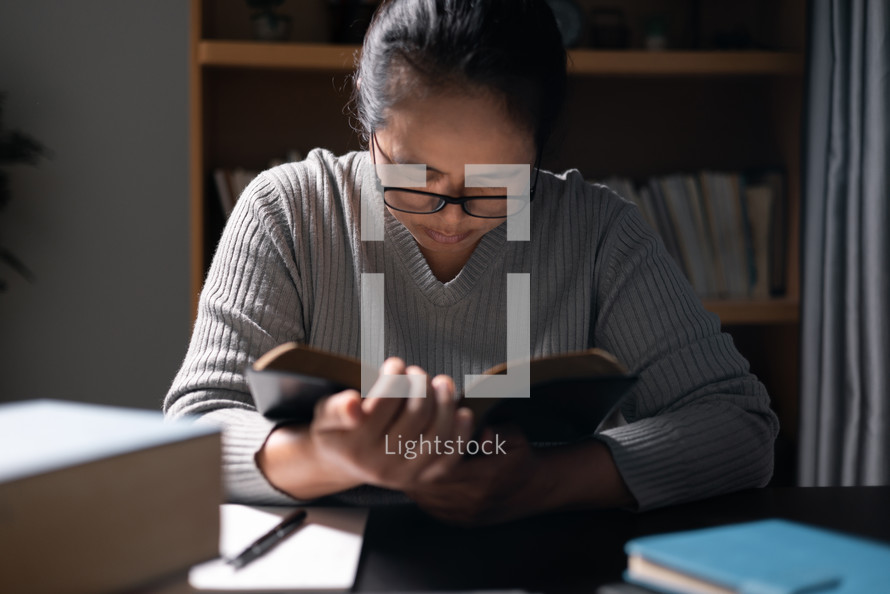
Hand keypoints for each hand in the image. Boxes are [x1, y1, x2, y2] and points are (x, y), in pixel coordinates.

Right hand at [307, 357, 473, 490]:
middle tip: (417, 372)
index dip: (395, 377)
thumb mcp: (325, 415)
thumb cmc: (338, 428)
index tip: (395, 364)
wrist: (343, 462)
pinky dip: (461, 435)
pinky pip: (449, 459)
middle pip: (416, 416)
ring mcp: (404, 475)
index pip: (385, 403)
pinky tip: (463, 413)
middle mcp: (380, 465)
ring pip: (437, 437)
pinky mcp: (422, 479)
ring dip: (445, 404)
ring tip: (441, 383)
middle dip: (421, 385)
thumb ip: (337, 408)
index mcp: (355, 445)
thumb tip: (353, 403)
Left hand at [402, 424, 546, 525]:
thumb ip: (498, 433)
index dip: (429, 450)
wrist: (532, 489)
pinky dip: (419, 491)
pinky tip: (413, 476)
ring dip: (412, 478)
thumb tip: (482, 434)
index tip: (418, 435)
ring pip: (426, 497)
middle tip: (399, 445)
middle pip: (431, 482)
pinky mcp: (458, 520)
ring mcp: (464, 514)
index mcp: (486, 477)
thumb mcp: (515, 438)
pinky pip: (430, 506)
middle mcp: (472, 500)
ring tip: (401, 459)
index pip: (447, 466)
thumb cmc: (520, 459)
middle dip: (413, 464)